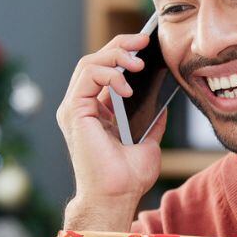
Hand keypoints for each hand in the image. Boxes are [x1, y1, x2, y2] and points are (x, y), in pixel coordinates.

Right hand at [55, 31, 166, 228]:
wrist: (117, 196)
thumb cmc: (128, 177)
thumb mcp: (149, 141)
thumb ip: (152, 120)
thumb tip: (163, 101)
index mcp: (97, 111)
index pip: (105, 70)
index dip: (123, 52)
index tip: (146, 44)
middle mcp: (82, 107)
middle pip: (95, 61)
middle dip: (120, 45)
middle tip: (143, 40)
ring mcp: (75, 109)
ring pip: (89, 64)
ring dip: (115, 55)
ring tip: (137, 62)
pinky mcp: (73, 112)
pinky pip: (87, 78)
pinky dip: (108, 75)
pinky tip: (127, 86)